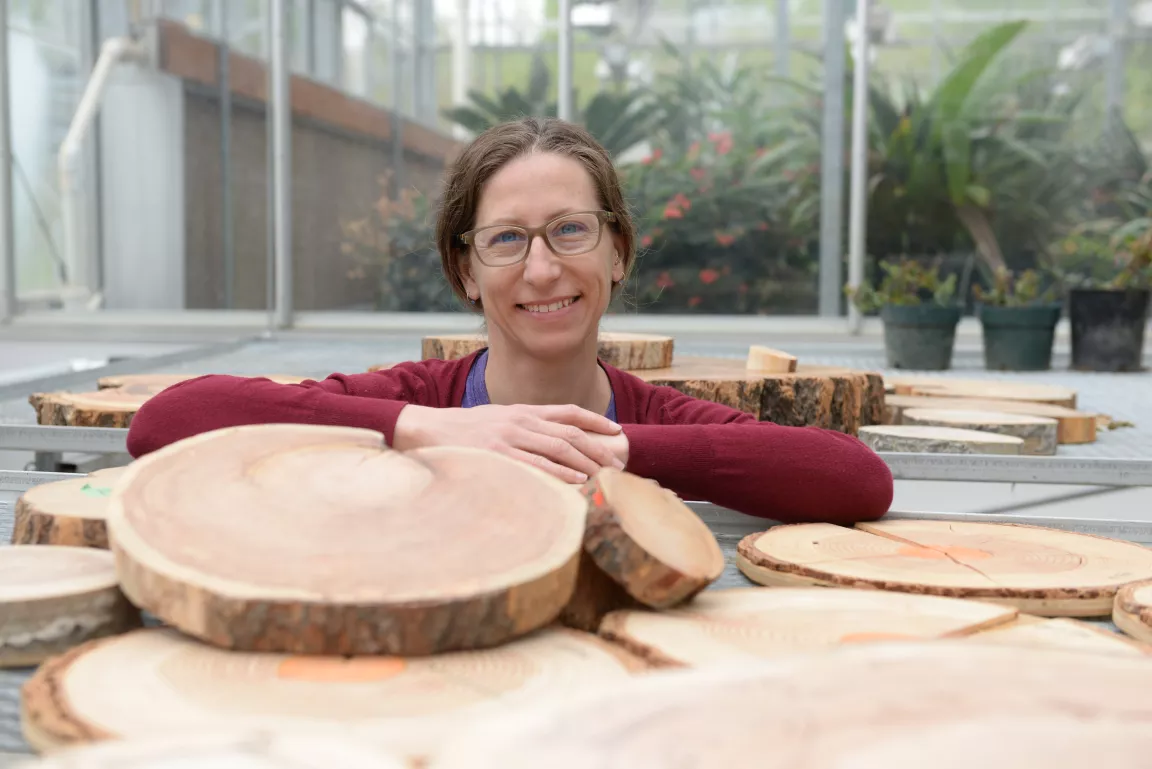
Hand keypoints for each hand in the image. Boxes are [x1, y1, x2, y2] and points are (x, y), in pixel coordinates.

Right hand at [393, 404, 625, 483]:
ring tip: (604, 475)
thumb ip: (523, 428)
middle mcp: (520, 420)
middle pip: (570, 432)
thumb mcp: (497, 420)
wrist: (426, 430)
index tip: (616, 430)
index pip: (568, 411)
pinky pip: (536, 464)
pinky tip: (575, 481)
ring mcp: (509, 437)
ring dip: (586, 462)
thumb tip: (550, 445)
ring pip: (558, 447)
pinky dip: (559, 472)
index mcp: (522, 411)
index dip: (595, 420)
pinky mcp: (497, 454)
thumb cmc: (463, 432)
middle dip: (598, 448)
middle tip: (617, 464)